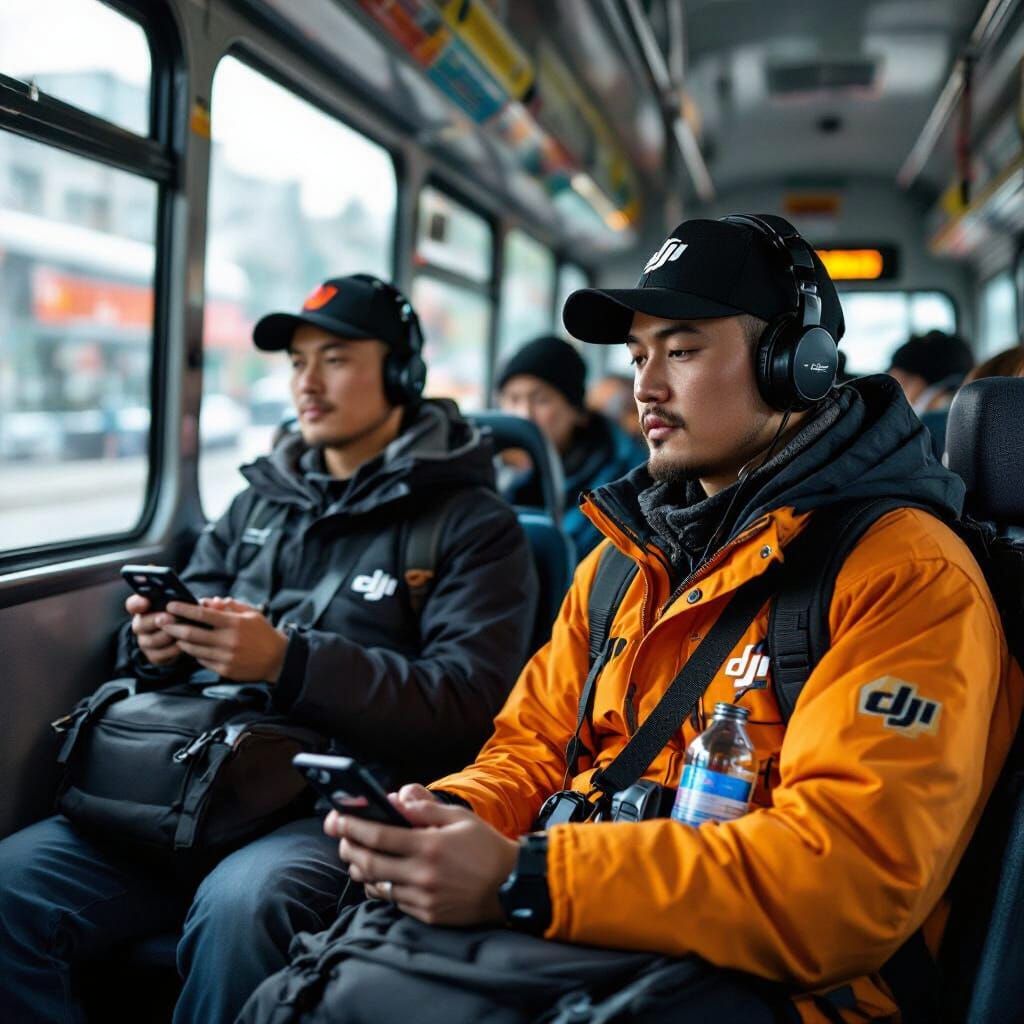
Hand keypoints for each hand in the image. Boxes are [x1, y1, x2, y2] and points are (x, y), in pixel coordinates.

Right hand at [126, 594, 181, 666]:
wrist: (182, 633)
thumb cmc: (179, 613)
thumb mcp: (178, 603)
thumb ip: (175, 598)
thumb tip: (186, 595)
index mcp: (142, 608)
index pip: (133, 604)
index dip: (138, 604)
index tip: (145, 602)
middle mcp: (139, 625)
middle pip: (141, 624)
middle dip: (157, 620)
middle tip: (170, 617)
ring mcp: (145, 642)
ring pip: (152, 640)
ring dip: (168, 635)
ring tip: (182, 630)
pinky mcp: (153, 656)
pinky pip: (160, 654)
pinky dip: (173, 649)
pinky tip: (184, 643)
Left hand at [159, 597, 287, 681]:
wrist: (277, 659)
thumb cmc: (263, 633)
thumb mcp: (251, 614)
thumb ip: (230, 606)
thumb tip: (208, 602)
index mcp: (234, 624)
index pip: (202, 615)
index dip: (184, 609)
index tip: (170, 605)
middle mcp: (228, 641)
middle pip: (191, 633)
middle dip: (173, 626)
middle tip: (161, 620)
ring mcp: (225, 657)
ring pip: (193, 649)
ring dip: (181, 640)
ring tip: (174, 634)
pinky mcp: (224, 670)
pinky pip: (201, 660)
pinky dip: (194, 653)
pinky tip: (191, 646)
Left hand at [325, 784, 518, 927]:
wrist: (513, 887)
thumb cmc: (487, 847)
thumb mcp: (460, 819)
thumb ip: (426, 808)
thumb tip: (398, 798)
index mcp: (429, 845)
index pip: (378, 834)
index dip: (352, 826)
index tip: (336, 819)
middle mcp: (422, 874)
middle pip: (369, 863)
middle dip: (350, 848)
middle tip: (343, 839)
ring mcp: (423, 899)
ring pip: (377, 885)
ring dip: (362, 870)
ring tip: (358, 857)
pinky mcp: (428, 915)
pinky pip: (395, 902)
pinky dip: (383, 887)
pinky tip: (382, 877)